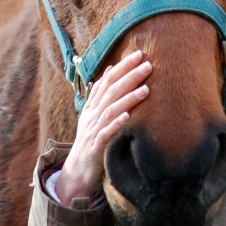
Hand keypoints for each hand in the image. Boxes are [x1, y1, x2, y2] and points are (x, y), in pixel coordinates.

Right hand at [55, 50, 151, 204]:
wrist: (76, 171)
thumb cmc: (90, 140)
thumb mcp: (94, 114)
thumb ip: (101, 93)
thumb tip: (111, 69)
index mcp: (93, 106)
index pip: (108, 80)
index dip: (122, 67)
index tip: (139, 55)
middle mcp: (92, 115)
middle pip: (111, 92)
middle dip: (129, 77)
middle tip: (148, 65)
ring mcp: (93, 130)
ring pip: (110, 110)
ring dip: (128, 99)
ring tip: (146, 90)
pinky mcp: (95, 147)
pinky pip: (105, 134)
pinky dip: (116, 124)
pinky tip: (127, 117)